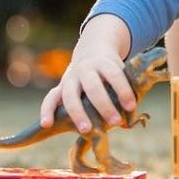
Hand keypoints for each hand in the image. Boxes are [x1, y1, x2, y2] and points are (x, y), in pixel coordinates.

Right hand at [40, 14, 134, 133]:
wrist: (92, 49)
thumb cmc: (112, 70)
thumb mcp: (122, 72)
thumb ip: (126, 91)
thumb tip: (131, 120)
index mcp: (105, 63)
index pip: (115, 75)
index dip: (123, 90)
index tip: (132, 106)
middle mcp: (86, 69)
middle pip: (93, 87)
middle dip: (104, 106)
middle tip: (115, 122)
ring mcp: (71, 77)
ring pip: (71, 94)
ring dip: (78, 113)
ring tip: (86, 129)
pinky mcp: (60, 86)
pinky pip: (50, 98)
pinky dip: (46, 110)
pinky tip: (46, 124)